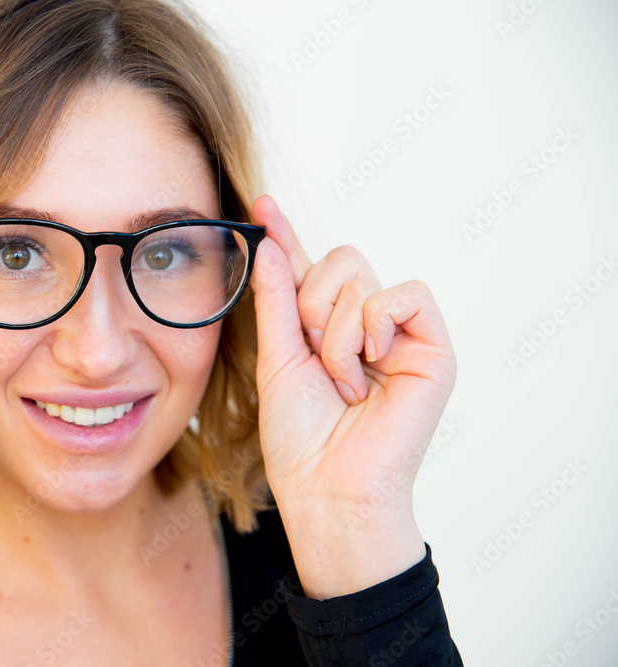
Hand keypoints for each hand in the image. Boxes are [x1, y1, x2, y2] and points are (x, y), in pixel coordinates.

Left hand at [248, 194, 456, 597]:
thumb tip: (270, 241)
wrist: (328, 486)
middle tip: (316, 360)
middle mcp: (364, 325)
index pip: (306, 268)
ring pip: (363, 278)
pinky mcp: (433, 347)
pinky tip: (372, 366)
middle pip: (340, 260)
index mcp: (324, 328)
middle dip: (313, 306)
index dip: (285, 235)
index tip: (260, 204)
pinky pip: (406, 294)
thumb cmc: (299, 436)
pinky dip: (376, 327)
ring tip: (343, 382)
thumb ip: (276, 298)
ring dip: (337, 334)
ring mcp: (400, 334)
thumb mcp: (276, 358)